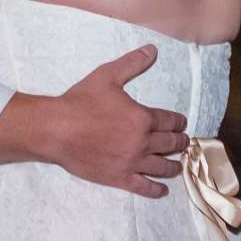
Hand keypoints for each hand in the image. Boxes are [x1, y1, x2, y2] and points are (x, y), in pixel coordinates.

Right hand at [44, 45, 184, 198]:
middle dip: (179, 142)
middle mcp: (142, 142)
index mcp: (142, 117)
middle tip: (183, 143)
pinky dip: (156, 189)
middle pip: (170, 144)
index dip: (179, 122)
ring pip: (162, 167)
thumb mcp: (107, 75)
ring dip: (173, 166)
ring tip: (177, 166)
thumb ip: (132, 63)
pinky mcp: (119, 178)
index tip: (181, 124)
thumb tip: (152, 50)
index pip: (170, 121)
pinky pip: (144, 187)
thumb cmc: (80, 101)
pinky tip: (162, 190)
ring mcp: (132, 162)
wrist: (56, 129)